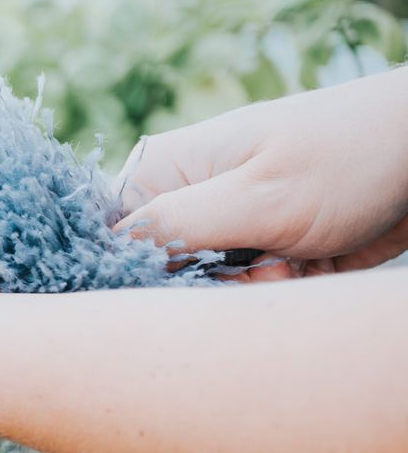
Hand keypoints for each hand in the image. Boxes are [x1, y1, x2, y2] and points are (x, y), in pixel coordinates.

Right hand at [116, 66, 407, 280]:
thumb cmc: (349, 159)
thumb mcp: (258, 197)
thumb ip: (173, 226)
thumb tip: (101, 254)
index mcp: (161, 170)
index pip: (108, 240)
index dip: (133, 275)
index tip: (186, 284)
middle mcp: (183, 196)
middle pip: (155, 274)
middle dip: (206, 289)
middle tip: (259, 271)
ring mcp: (222, 223)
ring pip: (202, 291)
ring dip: (246, 294)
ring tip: (289, 266)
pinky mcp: (258, 247)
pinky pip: (242, 292)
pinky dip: (273, 293)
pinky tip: (303, 269)